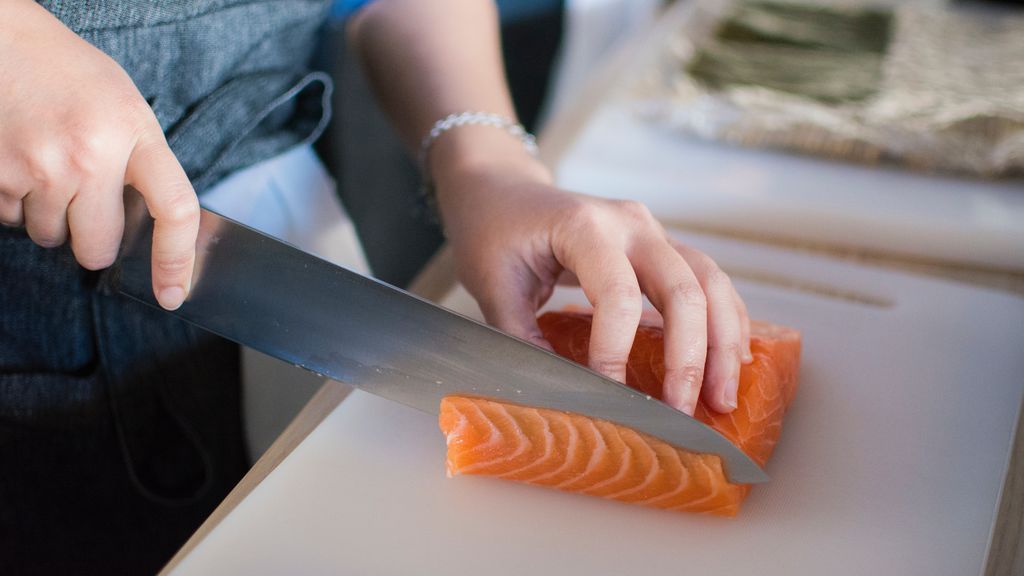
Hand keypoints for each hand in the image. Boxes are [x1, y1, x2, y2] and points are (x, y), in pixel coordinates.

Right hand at [0, 0, 198, 309]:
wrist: (4, 40)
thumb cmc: (72, 76)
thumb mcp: (127, 110)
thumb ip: (142, 165)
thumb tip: (152, 232)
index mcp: (134, 133)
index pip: (175, 210)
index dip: (177, 260)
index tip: (173, 293)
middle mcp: (89, 155)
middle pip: (98, 249)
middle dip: (94, 240)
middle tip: (86, 203)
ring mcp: (39, 168)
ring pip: (51, 238)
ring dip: (52, 216)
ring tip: (49, 166)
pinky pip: (11, 220)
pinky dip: (17, 202)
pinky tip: (22, 162)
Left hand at [433, 140, 750, 414]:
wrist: (503, 190)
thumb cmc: (492, 234)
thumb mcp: (492, 286)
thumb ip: (521, 338)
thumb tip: (558, 396)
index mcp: (583, 227)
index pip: (616, 295)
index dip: (616, 351)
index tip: (611, 398)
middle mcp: (630, 223)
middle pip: (683, 288)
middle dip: (690, 356)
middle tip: (686, 412)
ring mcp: (652, 231)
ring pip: (710, 281)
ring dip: (723, 342)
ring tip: (723, 397)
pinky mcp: (662, 245)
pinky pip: (709, 280)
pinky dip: (725, 320)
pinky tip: (731, 361)